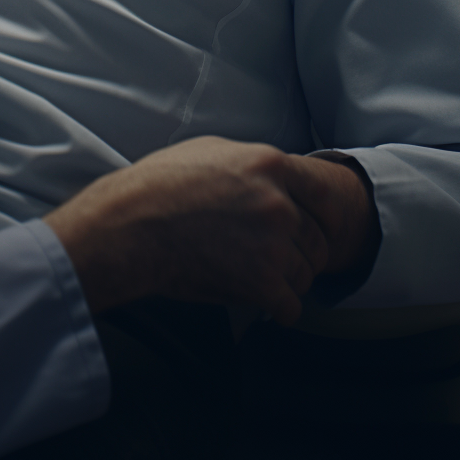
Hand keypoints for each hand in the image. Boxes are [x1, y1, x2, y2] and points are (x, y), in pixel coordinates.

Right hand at [46, 137, 376, 326]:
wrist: (133, 224)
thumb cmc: (160, 184)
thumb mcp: (211, 150)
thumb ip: (251, 162)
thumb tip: (270, 173)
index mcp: (269, 164)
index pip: (322, 193)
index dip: (325, 215)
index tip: (322, 228)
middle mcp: (279, 202)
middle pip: (317, 239)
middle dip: (305, 254)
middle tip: (284, 261)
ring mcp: (272, 243)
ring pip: (306, 274)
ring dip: (291, 282)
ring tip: (268, 281)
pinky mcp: (261, 282)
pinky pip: (291, 306)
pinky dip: (282, 310)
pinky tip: (269, 306)